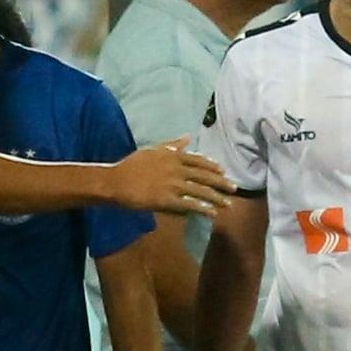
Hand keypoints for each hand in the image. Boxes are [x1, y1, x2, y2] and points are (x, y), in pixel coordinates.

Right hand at [108, 139, 234, 217]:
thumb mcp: (152, 150)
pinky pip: (189, 204)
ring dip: (216, 198)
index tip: (223, 172)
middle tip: (234, 189)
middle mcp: (176, 168)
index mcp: (173, 156)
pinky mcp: (167, 199)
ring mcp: (172, 184)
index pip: (198, 161)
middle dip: (221, 183)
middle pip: (204, 176)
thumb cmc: (131, 166)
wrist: (115, 181)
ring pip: (200, 191)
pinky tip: (211, 213)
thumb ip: (172, 144)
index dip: (212, 167)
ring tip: (227, 204)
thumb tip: (187, 137)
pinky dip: (202, 209)